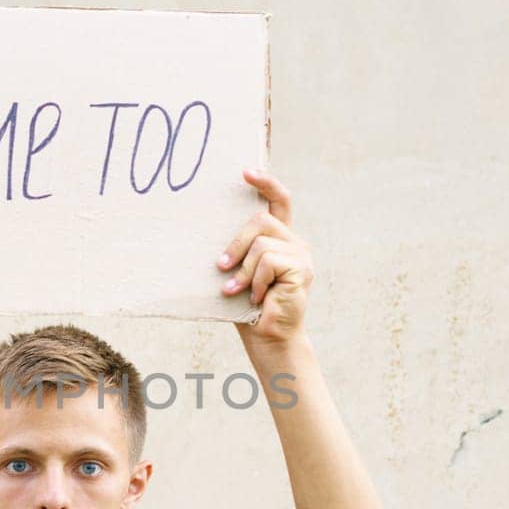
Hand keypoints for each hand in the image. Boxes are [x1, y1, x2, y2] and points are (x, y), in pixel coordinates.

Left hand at [217, 168, 313, 347]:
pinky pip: (268, 262)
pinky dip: (255, 281)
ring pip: (261, 243)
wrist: (267, 336)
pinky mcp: (302, 269)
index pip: (279, 200)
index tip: (245, 172)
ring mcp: (301, 255)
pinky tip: (257, 297)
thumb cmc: (247, 305)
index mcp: (280, 238)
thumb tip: (207, 226)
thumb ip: (237, 248)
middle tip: (221, 266)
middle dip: (236, 242)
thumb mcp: (238, 270)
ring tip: (238, 290)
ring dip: (243, 271)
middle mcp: (294, 241)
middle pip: (261, 218)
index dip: (265, 183)